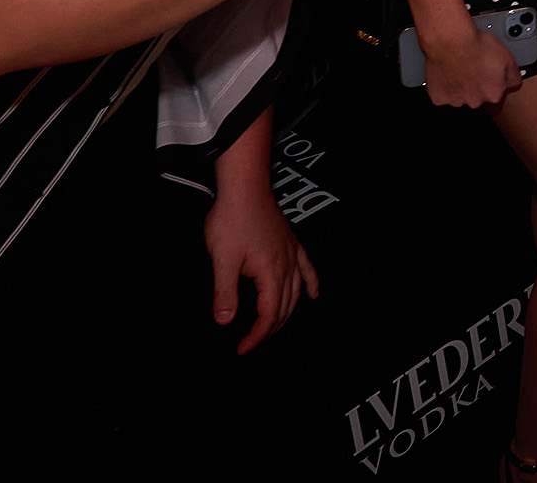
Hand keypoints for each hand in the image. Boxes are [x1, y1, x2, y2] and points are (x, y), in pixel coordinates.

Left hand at [204, 182, 317, 353]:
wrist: (246, 188)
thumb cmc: (233, 219)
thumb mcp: (222, 259)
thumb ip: (225, 292)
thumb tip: (225, 321)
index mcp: (271, 272)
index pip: (268, 314)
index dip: (256, 336)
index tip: (242, 349)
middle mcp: (287, 266)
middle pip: (284, 308)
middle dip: (269, 330)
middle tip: (250, 342)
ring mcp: (292, 254)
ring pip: (296, 293)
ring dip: (286, 314)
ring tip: (272, 328)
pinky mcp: (292, 244)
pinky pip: (308, 270)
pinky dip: (312, 285)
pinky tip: (314, 295)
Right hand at [422, 21, 522, 107]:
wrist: (450, 40)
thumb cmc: (476, 45)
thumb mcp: (507, 56)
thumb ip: (513, 74)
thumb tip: (514, 81)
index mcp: (493, 93)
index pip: (496, 91)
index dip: (491, 79)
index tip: (487, 70)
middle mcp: (475, 101)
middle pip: (477, 95)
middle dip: (475, 84)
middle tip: (472, 66)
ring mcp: (456, 100)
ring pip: (459, 95)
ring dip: (459, 85)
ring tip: (459, 67)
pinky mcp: (439, 97)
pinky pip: (442, 94)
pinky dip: (443, 86)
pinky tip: (447, 73)